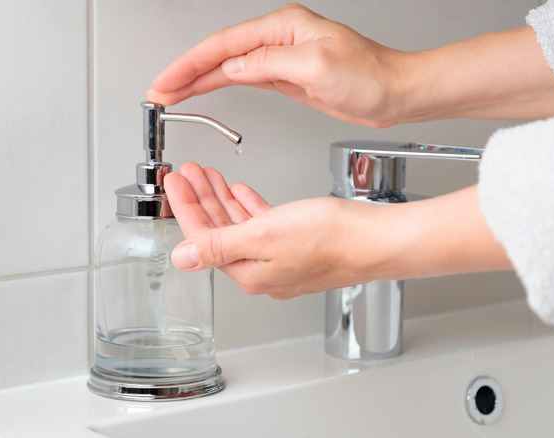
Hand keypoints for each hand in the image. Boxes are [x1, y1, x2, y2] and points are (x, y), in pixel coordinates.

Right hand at [147, 3, 409, 127]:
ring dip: (199, 81)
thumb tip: (235, 67)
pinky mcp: (287, 77)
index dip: (191, 64)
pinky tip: (206, 90)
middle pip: (220, 54)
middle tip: (160, 91)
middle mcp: (280, 38)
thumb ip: (270, 64)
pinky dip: (220, 86)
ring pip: (229, 67)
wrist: (395, 93)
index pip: (224, 45)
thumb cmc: (370, 76)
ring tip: (172, 94)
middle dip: (187, 72)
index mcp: (284, 28)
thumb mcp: (316, 68)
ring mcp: (281, 58)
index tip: (168, 80)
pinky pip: (244, 78)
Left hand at [165, 163, 511, 299]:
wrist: (378, 239)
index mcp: (249, 271)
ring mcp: (281, 259)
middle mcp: (263, 270)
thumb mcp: (264, 235)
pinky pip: (264, 225)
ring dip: (222, 199)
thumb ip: (219, 244)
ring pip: (240, 226)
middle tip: (188, 174)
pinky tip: (243, 192)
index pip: (202, 238)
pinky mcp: (299, 247)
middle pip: (219, 231)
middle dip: (201, 199)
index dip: (185, 206)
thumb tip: (181, 257)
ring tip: (209, 177)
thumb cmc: (332, 238)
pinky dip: (249, 206)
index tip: (175, 182)